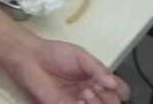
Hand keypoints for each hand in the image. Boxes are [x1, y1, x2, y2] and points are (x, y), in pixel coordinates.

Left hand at [4, 35, 129, 102]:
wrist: (32, 57)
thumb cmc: (56, 54)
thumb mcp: (81, 56)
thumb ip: (97, 68)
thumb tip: (113, 82)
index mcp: (99, 79)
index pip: (120, 91)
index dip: (119, 90)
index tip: (109, 83)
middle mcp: (92, 93)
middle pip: (113, 103)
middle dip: (109, 100)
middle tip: (95, 88)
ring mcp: (79, 102)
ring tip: (85, 93)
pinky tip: (78, 102)